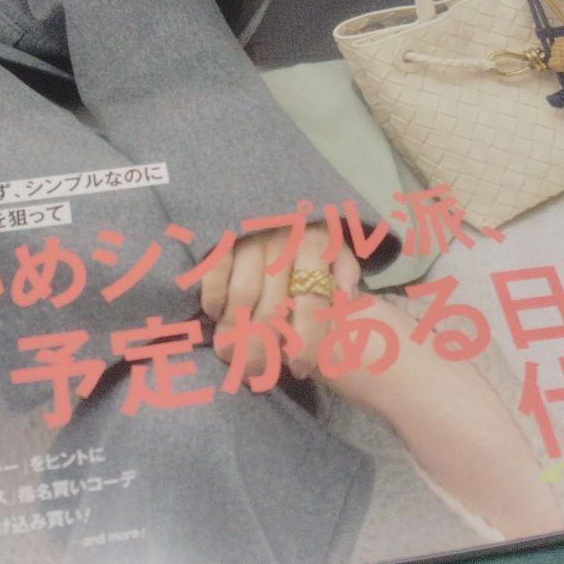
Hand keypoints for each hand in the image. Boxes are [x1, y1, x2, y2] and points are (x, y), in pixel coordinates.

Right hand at [200, 221, 360, 380]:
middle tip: (257, 376)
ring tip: (233, 358)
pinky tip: (216, 315)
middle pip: (274, 308)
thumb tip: (348, 297)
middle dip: (264, 350)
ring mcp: (251, 237)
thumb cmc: (305, 226)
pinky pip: (216, 273)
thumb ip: (343, 267)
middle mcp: (284, 240)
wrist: (265, 186)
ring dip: (236, 333)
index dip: (307, 341)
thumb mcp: (333, 240)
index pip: (314, 302)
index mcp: (316, 243)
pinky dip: (214, 298)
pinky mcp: (222, 234)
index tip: (302, 370)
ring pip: (243, 296)